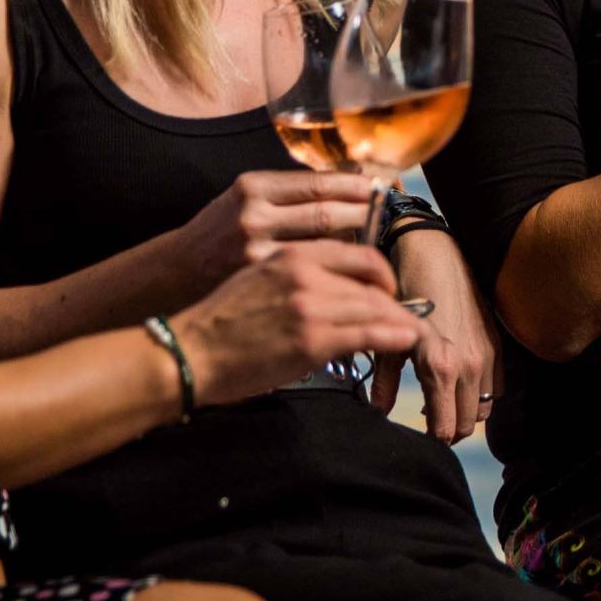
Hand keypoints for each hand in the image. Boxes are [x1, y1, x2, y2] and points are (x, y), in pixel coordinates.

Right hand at [170, 170, 375, 296]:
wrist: (173, 277)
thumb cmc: (214, 239)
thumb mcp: (243, 202)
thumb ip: (286, 195)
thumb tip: (343, 182)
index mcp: (253, 187)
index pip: (318, 183)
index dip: (355, 186)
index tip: (379, 188)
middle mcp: (255, 215)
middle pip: (327, 214)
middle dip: (365, 216)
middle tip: (389, 220)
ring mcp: (258, 252)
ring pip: (326, 248)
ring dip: (359, 251)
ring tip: (380, 250)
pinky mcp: (262, 285)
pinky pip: (315, 278)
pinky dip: (341, 278)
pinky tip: (357, 279)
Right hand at [173, 239, 422, 407]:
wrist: (189, 351)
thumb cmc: (219, 318)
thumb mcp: (257, 274)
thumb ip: (294, 269)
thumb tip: (329, 280)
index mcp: (290, 252)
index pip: (354, 250)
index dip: (380, 268)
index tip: (387, 283)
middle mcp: (304, 271)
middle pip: (370, 277)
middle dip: (393, 296)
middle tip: (402, 311)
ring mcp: (310, 304)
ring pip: (374, 304)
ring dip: (399, 318)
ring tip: (411, 330)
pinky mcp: (312, 339)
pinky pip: (368, 333)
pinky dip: (394, 335)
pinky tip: (405, 339)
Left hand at [375, 229, 498, 442]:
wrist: (435, 253)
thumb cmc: (407, 293)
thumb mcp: (388, 339)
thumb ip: (384, 383)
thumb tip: (378, 413)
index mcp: (440, 368)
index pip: (446, 429)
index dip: (432, 439)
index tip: (420, 435)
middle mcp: (468, 366)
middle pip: (468, 425)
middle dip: (449, 429)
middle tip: (430, 420)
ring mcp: (486, 354)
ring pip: (484, 408)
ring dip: (466, 411)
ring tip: (444, 400)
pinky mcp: (495, 342)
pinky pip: (497, 386)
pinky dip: (482, 393)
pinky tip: (461, 381)